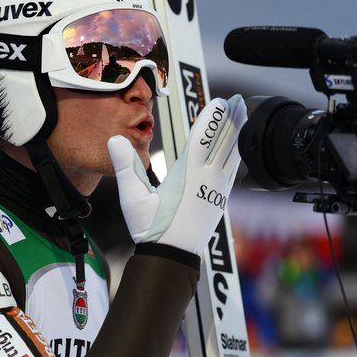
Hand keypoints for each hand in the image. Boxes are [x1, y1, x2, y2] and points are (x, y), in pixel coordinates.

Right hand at [107, 94, 245, 254]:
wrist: (172, 257)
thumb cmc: (151, 229)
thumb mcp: (133, 199)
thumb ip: (125, 167)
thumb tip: (115, 139)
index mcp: (187, 176)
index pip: (202, 139)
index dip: (210, 118)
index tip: (219, 101)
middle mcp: (207, 180)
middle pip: (223, 143)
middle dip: (231, 119)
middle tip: (238, 99)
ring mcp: (217, 190)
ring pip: (232, 154)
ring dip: (237, 132)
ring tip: (241, 114)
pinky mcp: (220, 199)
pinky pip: (232, 169)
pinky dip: (236, 153)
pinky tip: (237, 148)